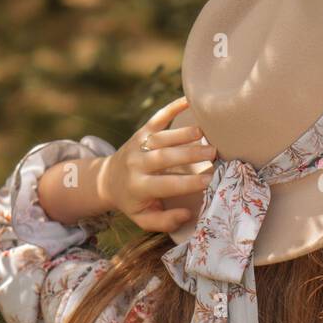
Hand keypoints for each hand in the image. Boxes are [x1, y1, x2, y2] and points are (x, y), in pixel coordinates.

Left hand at [101, 97, 215, 233]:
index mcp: (138, 187)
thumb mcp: (143, 218)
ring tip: (206, 134)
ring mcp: (138, 144)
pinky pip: (157, 118)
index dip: (188, 182)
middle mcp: (137, 164)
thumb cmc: (133, 201)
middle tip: (214, 153)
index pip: (166, 184)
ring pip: (162, 137)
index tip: (209, 180)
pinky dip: (172, 107)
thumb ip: (165, 221)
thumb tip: (187, 213)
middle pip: (165, 157)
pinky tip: (190, 100)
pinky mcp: (141, 131)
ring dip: (184, 134)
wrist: (107, 179)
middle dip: (190, 154)